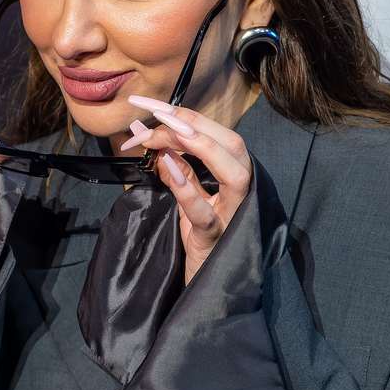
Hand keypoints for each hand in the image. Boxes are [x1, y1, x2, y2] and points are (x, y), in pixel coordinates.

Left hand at [123, 95, 253, 283]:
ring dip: (200, 147)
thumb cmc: (200, 237)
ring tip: (168, 131)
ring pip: (235, 175)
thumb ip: (175, 167)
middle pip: (234, 146)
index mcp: (234, 177)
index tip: (151, 105)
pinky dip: (186, 187)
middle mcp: (241, 194)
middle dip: (196, 124)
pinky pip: (204, 211)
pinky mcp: (215, 239)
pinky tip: (167, 166)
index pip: (219, 136)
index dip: (188, 116)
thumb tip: (148, 134)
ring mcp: (232, 217)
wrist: (205, 285)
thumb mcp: (187, 196)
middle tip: (158, 114)